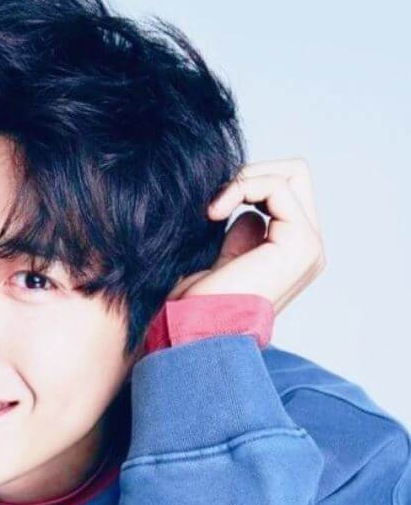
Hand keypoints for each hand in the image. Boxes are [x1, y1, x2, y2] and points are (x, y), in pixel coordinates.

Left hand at [166, 158, 326, 315]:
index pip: (283, 191)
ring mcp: (309, 247)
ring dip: (243, 179)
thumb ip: (241, 235)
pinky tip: (214, 213)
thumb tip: (245, 211)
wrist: (194, 330)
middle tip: (217, 200)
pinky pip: (277, 185)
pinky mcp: (301, 243)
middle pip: (295, 175)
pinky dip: (241, 187)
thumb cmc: (197, 303)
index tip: (211, 208)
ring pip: (290, 173)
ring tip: (213, 209)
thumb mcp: (222, 259)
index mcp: (291, 253)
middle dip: (251, 174)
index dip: (246, 185)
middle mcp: (307, 250)